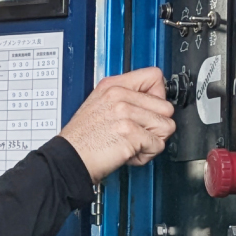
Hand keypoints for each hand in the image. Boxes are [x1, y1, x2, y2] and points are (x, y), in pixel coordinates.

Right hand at [59, 67, 174, 182]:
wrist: (69, 159)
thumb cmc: (82, 139)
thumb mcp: (98, 105)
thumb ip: (124, 98)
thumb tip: (153, 100)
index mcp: (112, 86)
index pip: (155, 76)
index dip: (158, 96)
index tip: (147, 111)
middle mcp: (119, 96)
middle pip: (166, 106)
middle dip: (156, 126)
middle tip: (136, 134)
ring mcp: (124, 113)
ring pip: (166, 127)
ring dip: (152, 142)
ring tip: (131, 144)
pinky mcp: (130, 133)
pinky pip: (158, 145)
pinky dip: (145, 155)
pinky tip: (127, 153)